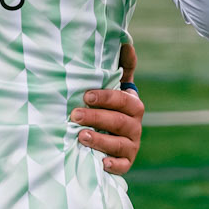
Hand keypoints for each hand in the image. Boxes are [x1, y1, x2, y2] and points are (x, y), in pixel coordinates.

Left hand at [71, 42, 143, 175]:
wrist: (112, 137)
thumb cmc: (109, 107)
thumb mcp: (116, 87)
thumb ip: (121, 68)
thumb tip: (125, 42)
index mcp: (133, 106)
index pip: (122, 100)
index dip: (105, 97)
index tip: (86, 96)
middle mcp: (135, 126)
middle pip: (118, 122)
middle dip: (96, 117)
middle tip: (74, 115)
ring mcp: (131, 145)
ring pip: (118, 144)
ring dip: (100, 140)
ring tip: (80, 136)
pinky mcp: (125, 163)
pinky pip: (122, 166)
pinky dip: (112, 165)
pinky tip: (100, 162)